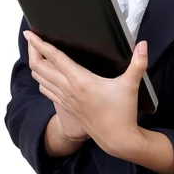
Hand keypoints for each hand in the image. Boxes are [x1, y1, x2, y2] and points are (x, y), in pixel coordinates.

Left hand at [25, 30, 147, 157]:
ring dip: (35, 65)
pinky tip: (44, 76)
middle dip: (33, 51)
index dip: (40, 44)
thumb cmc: (123, 112)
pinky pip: (46, 91)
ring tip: (35, 52)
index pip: (55, 58)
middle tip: (31, 38)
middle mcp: (68, 89)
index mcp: (80, 80)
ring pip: (40, 79)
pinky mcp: (66, 107)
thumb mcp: (131, 85)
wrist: (116, 139)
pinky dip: (41, 80)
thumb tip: (143, 44)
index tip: (30, 34)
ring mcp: (65, 99)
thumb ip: (138, 63)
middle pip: (40, 67)